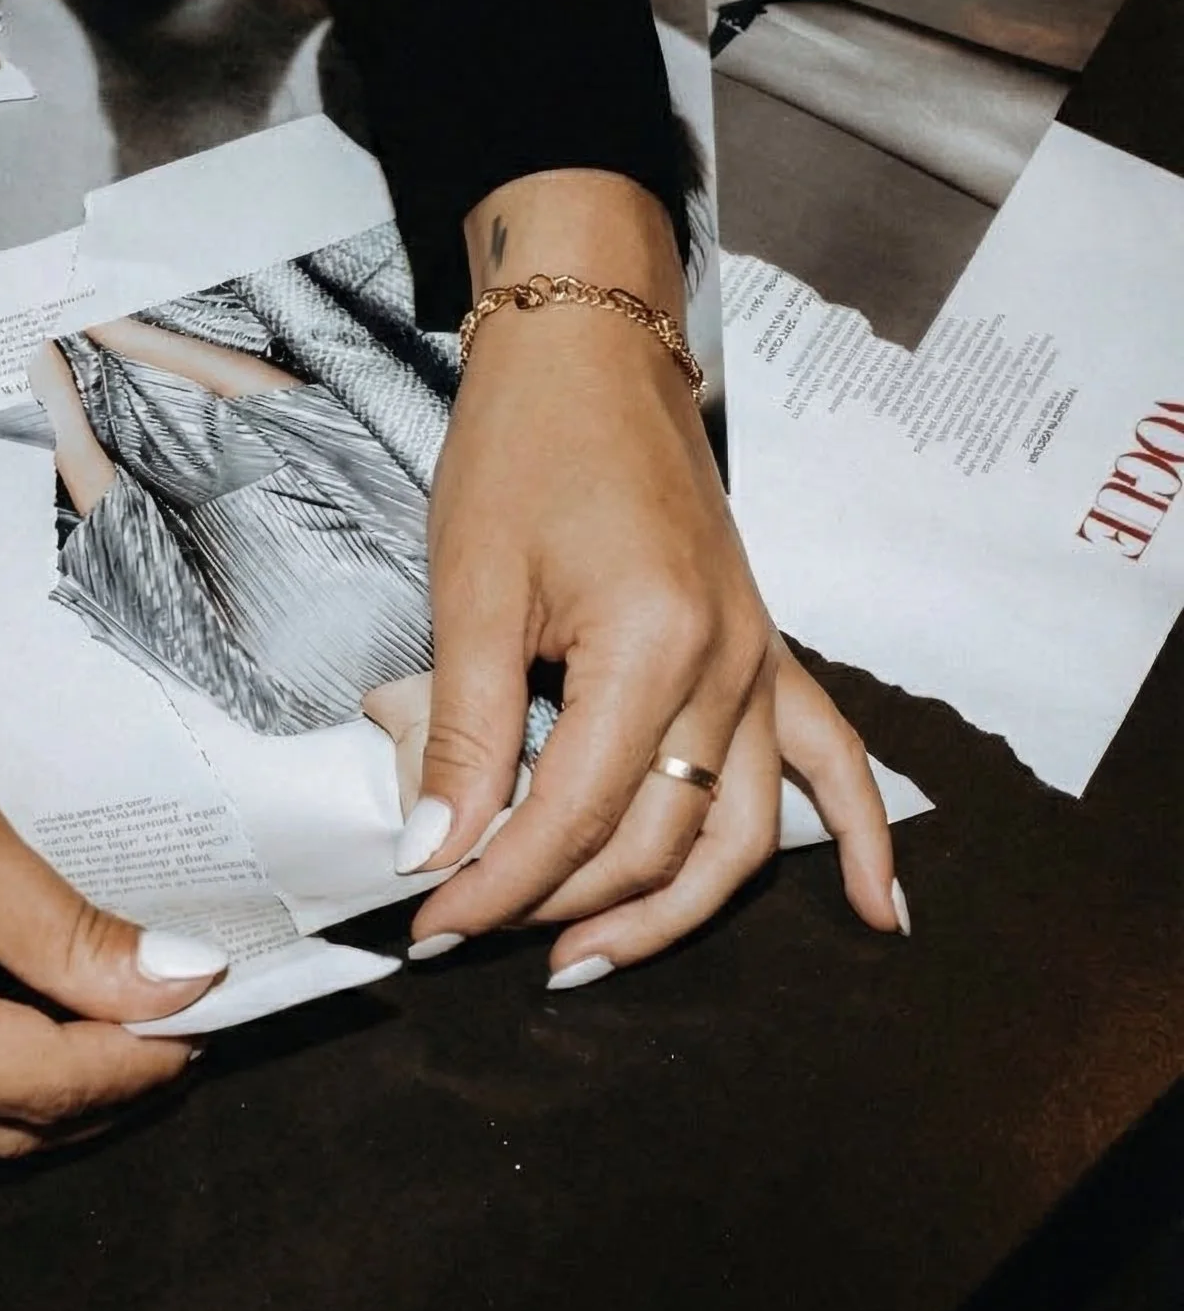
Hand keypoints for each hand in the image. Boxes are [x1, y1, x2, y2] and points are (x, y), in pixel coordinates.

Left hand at [400, 174, 902, 982]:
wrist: (590, 347)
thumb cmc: (523, 445)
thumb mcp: (471, 587)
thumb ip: (461, 729)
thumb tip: (436, 850)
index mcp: (654, 643)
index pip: (571, 814)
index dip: (492, 885)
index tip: (427, 927)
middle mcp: (730, 664)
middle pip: (654, 838)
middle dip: (553, 902)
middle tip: (465, 930)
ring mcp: (761, 660)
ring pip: (739, 834)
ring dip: (668, 913)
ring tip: (584, 962)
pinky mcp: (767, 649)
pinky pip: (832, 759)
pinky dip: (864, 838)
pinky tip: (883, 913)